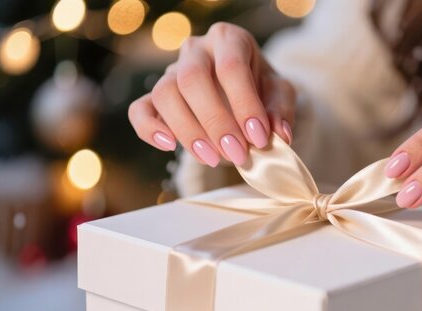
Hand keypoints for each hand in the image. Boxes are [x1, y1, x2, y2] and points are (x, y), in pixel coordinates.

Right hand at [128, 23, 294, 166]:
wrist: (241, 94)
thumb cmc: (261, 89)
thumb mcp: (280, 93)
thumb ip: (281, 110)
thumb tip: (280, 136)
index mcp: (229, 40)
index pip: (231, 67)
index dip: (244, 104)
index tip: (258, 138)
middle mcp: (196, 50)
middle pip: (192, 79)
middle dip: (215, 121)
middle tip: (237, 154)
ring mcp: (171, 71)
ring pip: (165, 94)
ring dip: (188, 131)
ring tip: (213, 158)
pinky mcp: (154, 97)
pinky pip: (140, 110)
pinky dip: (149, 129)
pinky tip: (169, 146)